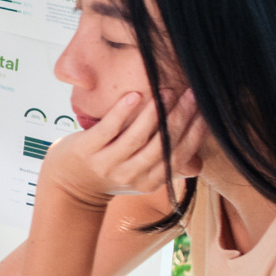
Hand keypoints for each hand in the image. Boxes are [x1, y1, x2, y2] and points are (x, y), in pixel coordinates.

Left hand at [40, 88, 203, 209]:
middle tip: (192, 94)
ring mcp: (107, 163)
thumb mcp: (141, 175)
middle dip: (180, 118)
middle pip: (162, 146)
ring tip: (167, 91)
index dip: (194, 133)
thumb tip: (199, 162)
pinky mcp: (87, 150)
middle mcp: (130, 175)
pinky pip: (108, 129)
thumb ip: (166, 167)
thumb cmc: (111, 172)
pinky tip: (135, 95)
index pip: (179, 156)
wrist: (69, 185)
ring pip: (137, 138)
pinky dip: (123, 112)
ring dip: (154, 113)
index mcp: (149, 181)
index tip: (206, 110)